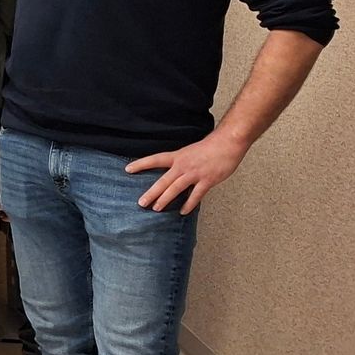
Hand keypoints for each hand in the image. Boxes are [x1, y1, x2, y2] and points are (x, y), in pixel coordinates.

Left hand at [128, 131, 248, 212]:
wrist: (227, 143)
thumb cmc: (210, 147)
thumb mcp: (189, 152)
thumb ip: (181, 163)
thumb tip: (173, 174)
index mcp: (178, 156)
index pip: (155, 160)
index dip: (141, 164)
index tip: (127, 169)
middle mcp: (183, 165)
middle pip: (163, 180)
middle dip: (151, 192)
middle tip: (141, 202)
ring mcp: (195, 173)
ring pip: (176, 188)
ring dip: (165, 199)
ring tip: (156, 209)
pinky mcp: (207, 180)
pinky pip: (196, 195)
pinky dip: (189, 204)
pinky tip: (183, 211)